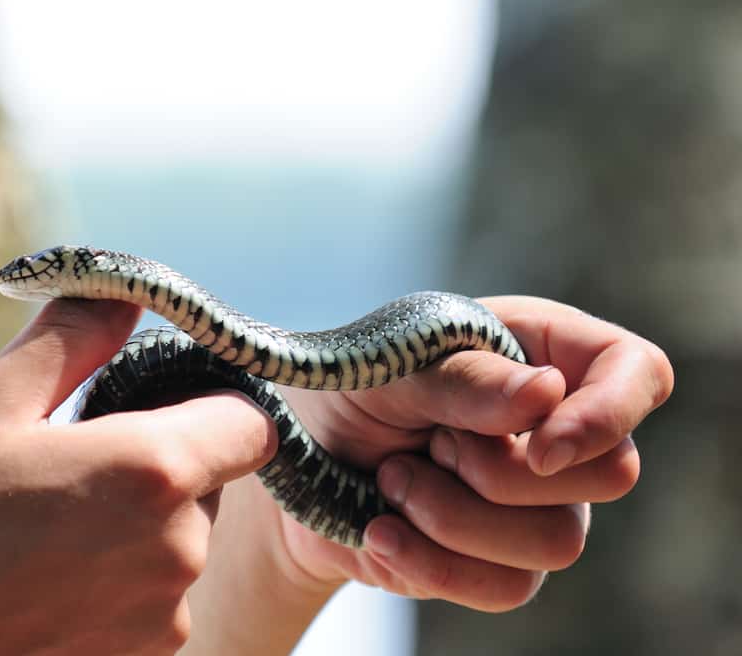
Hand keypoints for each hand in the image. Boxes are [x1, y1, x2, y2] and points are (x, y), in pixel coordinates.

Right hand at [0, 300, 276, 655]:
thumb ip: (72, 340)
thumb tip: (124, 293)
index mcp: (154, 471)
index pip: (252, 424)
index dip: (216, 406)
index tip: (162, 406)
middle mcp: (181, 547)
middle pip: (215, 479)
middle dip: (165, 463)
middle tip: (83, 466)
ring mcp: (169, 611)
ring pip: (187, 539)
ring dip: (144, 523)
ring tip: (59, 526)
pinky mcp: (151, 655)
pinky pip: (162, 594)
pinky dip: (127, 578)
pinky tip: (58, 578)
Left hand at [183, 295, 672, 652]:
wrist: (300, 464)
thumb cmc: (349, 390)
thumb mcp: (390, 366)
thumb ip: (463, 378)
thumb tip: (547, 393)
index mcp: (541, 352)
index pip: (638, 373)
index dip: (609, 413)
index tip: (540, 443)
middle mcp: (556, 428)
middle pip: (610, 472)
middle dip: (499, 470)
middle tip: (427, 445)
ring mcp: (540, 501)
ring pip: (558, 541)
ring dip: (455, 516)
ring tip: (391, 482)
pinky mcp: (505, 561)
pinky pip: (508, 587)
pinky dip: (434, 562)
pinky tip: (383, 531)